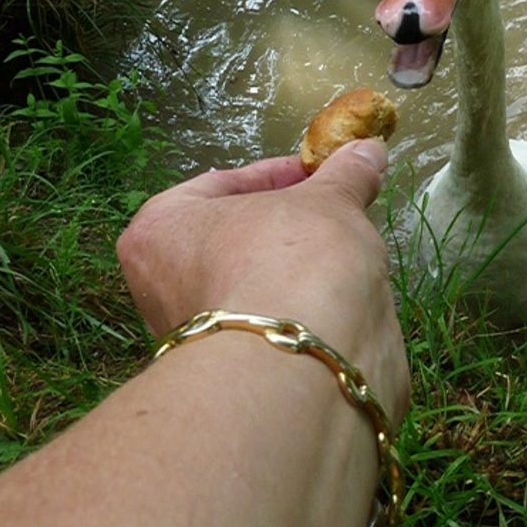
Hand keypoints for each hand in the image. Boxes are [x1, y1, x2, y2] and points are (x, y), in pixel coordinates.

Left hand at [116, 139, 408, 424]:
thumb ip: (347, 174)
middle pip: (235, 237)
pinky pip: (271, 326)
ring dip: (298, 271)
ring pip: (255, 285)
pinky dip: (301, 311)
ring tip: (346, 258)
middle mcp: (160, 288)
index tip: (323, 174)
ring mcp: (194, 341)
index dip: (282, 174)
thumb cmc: (295, 261)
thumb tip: (367, 147)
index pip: (223, 183)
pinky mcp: (232, 379)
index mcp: (159, 230)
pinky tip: (338, 302)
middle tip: (337, 214)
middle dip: (289, 226)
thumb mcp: (330, 201)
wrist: (305, 362)